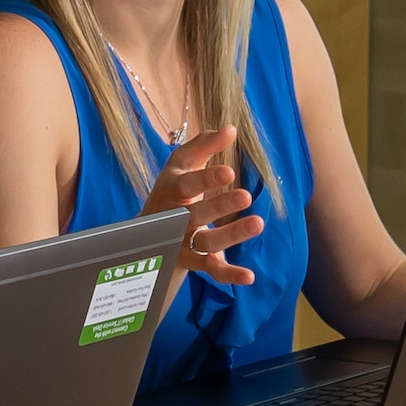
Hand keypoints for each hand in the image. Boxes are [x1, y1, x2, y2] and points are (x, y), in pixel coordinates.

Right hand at [150, 122, 266, 293]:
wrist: (147, 232)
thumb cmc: (172, 190)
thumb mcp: (182, 165)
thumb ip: (204, 145)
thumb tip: (230, 128)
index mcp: (171, 190)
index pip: (187, 184)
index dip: (206, 178)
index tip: (229, 172)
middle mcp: (174, 218)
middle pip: (195, 214)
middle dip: (219, 206)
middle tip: (245, 195)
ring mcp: (183, 243)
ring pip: (205, 242)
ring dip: (231, 235)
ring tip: (258, 223)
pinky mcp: (194, 262)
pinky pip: (212, 270)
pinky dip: (230, 275)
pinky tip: (250, 276)